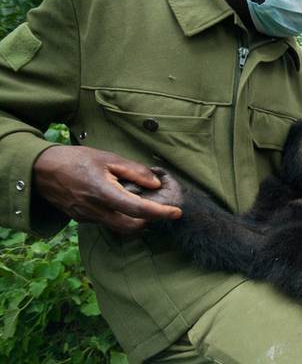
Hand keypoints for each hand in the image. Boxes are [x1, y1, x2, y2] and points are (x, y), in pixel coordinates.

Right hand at [33, 145, 181, 233]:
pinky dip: (120, 218)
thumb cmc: (75, 159)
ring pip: (118, 227)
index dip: (160, 213)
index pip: (138, 209)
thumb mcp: (107, 158)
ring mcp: (86, 217)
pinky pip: (106, 223)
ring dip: (135, 221)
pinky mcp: (81, 219)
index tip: (177, 213)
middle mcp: (95, 209)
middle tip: (161, 211)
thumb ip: (134, 171)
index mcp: (103, 192)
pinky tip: (124, 205)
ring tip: (145, 207)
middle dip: (149, 222)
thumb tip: (155, 184)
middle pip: (130, 226)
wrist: (40, 170)